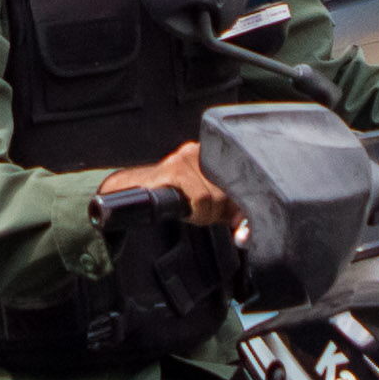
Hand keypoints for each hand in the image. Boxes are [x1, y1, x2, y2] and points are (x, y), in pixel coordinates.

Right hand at [99, 142, 236, 227]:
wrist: (132, 193)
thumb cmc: (170, 198)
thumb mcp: (207, 205)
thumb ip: (231, 212)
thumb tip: (246, 228)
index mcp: (211, 155)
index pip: (240, 179)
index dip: (238, 204)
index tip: (233, 218)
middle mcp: (201, 151)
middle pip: (229, 191)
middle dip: (218, 212)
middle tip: (200, 215)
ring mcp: (187, 157)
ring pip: (216, 196)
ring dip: (205, 214)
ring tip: (190, 212)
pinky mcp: (175, 168)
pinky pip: (201, 197)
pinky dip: (196, 211)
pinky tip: (184, 210)